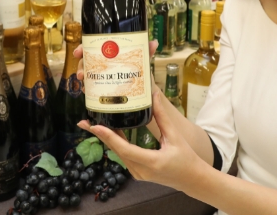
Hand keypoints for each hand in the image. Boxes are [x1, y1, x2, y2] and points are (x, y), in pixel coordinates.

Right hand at [74, 40, 159, 92]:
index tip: (78, 52)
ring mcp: (101, 75)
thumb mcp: (142, 60)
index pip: (92, 47)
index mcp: (109, 53)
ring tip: (84, 83)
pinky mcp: (102, 88)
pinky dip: (87, 89)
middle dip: (80, 65)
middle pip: (86, 61)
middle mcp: (102, 63)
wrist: (144, 89)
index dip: (83, 48)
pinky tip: (86, 91)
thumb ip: (147, 52)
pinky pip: (91, 87)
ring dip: (82, 77)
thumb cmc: (141, 70)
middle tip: (81, 73)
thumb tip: (154, 42)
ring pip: (86, 74)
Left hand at [77, 89, 206, 193]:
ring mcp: (137, 174)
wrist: (192, 179)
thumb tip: (154, 95)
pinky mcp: (137, 172)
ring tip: (92, 124)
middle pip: (116, 151)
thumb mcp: (174, 137)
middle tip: (84, 122)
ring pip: (118, 154)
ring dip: (106, 139)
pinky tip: (108, 132)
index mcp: (151, 162)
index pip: (124, 149)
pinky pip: (123, 156)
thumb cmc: (186, 158)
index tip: (95, 126)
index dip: (109, 137)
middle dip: (100, 135)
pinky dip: (115, 143)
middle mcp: (140, 171)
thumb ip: (162, 117)